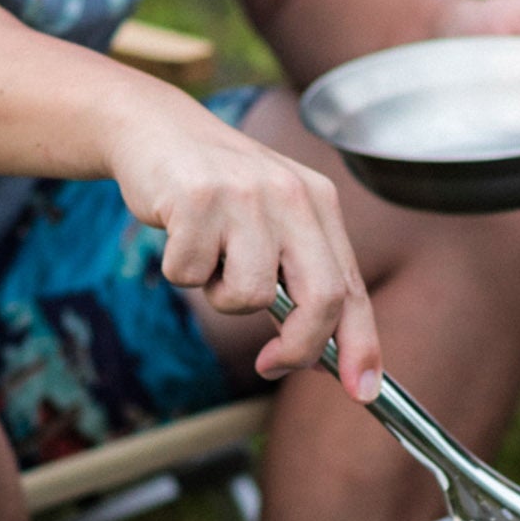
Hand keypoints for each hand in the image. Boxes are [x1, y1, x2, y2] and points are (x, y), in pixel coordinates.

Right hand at [105, 79, 378, 398]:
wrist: (156, 129)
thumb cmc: (217, 190)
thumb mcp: (272, 220)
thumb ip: (301, 276)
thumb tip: (324, 352)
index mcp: (319, 203)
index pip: (351, 287)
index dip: (361, 345)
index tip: (363, 391)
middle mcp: (292, 195)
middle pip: (320, 299)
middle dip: (299, 348)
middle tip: (272, 363)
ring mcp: (246, 195)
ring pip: (249, 296)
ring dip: (220, 294)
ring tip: (209, 257)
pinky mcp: (198, 198)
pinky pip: (191, 274)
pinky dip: (179, 268)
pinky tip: (178, 232)